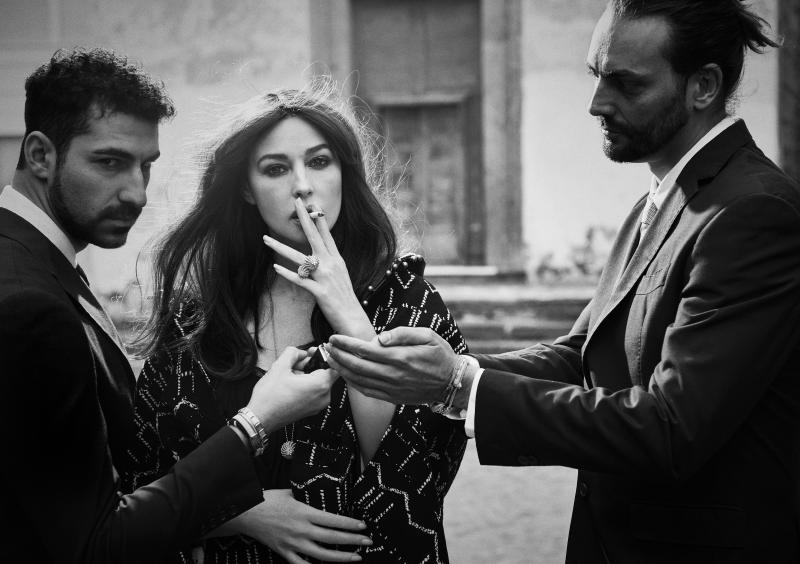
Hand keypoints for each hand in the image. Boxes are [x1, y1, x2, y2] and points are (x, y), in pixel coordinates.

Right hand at [238, 490, 369, 562]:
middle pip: (332, 538)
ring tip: (355, 557)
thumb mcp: (290, 493)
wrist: (245, 513)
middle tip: (367, 541)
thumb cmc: (268, 500)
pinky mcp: (284, 552)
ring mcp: (293, 543)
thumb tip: (319, 493)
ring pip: (321, 555)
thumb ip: (306, 496)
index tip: (363, 527)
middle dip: (352, 541)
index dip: (350, 525)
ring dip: (341, 558)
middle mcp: (301, 529)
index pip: (333, 520)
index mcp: (304, 512)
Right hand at [246, 346, 336, 432]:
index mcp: (319, 385)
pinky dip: (306, 385)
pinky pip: (314, 392)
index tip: (315, 352)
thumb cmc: (269, 397)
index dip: (325, 356)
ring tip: (291, 373)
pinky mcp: (311, 410)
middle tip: (298, 361)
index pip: (335, 366)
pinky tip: (291, 383)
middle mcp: (323, 397)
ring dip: (307, 374)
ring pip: (319, 383)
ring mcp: (318, 405)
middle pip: (325, 373)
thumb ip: (293, 353)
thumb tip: (300, 352)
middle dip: (312, 364)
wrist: (260, 419)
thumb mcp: (279, 367)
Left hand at [262, 198, 374, 339]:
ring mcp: (325, 277)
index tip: (311, 203)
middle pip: (315, 237)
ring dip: (280, 247)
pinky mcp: (320, 291)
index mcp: (337, 259)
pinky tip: (276, 267)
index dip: (318, 218)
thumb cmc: (344, 297)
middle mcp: (331, 264)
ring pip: (300, 258)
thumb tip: (321, 250)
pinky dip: (287, 273)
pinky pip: (300, 280)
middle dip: (304, 219)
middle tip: (296, 203)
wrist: (353, 318)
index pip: (326, 234)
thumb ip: (330, 261)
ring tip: (265, 239)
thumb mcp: (341, 274)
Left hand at [327, 327, 457, 404]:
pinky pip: (367, 391)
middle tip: (326, 347)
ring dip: (341, 370)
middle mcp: (394, 374)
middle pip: (357, 366)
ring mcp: (392, 388)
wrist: (452, 383)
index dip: (346, 344)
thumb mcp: (427, 336)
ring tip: (329, 360)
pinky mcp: (393, 397)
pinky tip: (345, 376)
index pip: (365, 350)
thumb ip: (402, 334)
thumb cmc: (440, 355)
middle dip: (338, 356)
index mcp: (400, 357)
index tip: (334, 337)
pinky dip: (353, 384)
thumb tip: (378, 337)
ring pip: (359, 381)